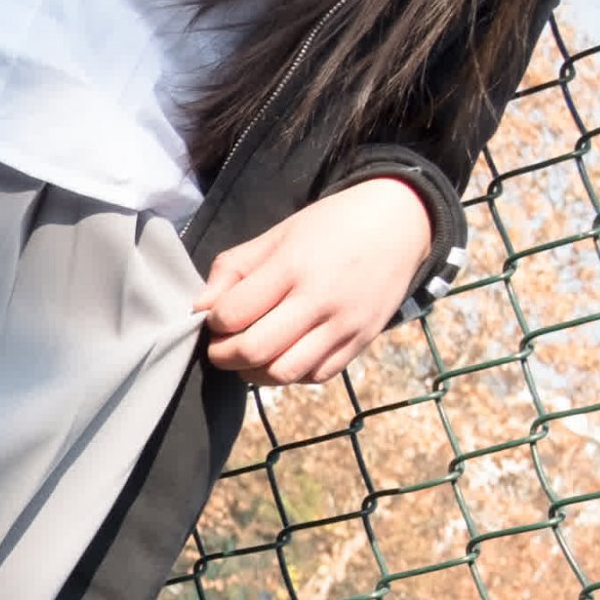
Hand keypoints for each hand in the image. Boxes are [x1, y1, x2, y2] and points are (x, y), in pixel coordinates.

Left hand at [194, 177, 435, 386]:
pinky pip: (315, 376)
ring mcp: (343, 325)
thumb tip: (200, 307)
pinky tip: (284, 356)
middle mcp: (319, 299)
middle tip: (221, 346)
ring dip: (254, 372)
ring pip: (283, 373)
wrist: (398, 223)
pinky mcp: (360, 342)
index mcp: (293, 266)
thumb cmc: (331, 226)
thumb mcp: (278, 234)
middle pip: (254, 350)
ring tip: (250, 355)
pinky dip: (291, 374)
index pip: (233, 314)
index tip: (214, 317)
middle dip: (224, 356)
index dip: (213, 322)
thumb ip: (234, 268)